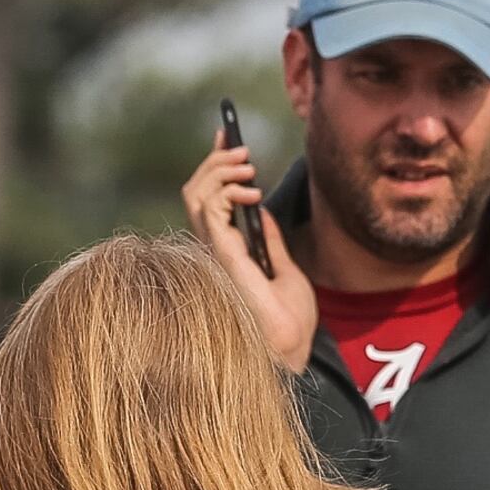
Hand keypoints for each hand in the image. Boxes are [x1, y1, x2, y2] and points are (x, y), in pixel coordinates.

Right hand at [181, 127, 317, 366]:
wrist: (294, 350)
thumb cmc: (289, 323)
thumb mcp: (285, 270)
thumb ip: (270, 241)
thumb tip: (264, 211)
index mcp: (225, 255)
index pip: (208, 203)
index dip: (215, 168)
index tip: (229, 139)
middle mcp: (212, 252)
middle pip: (196, 193)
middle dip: (215, 162)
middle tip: (242, 150)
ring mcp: (213, 254)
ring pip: (195, 195)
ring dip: (219, 170)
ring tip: (248, 166)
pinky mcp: (220, 256)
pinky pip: (209, 209)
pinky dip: (227, 190)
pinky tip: (251, 191)